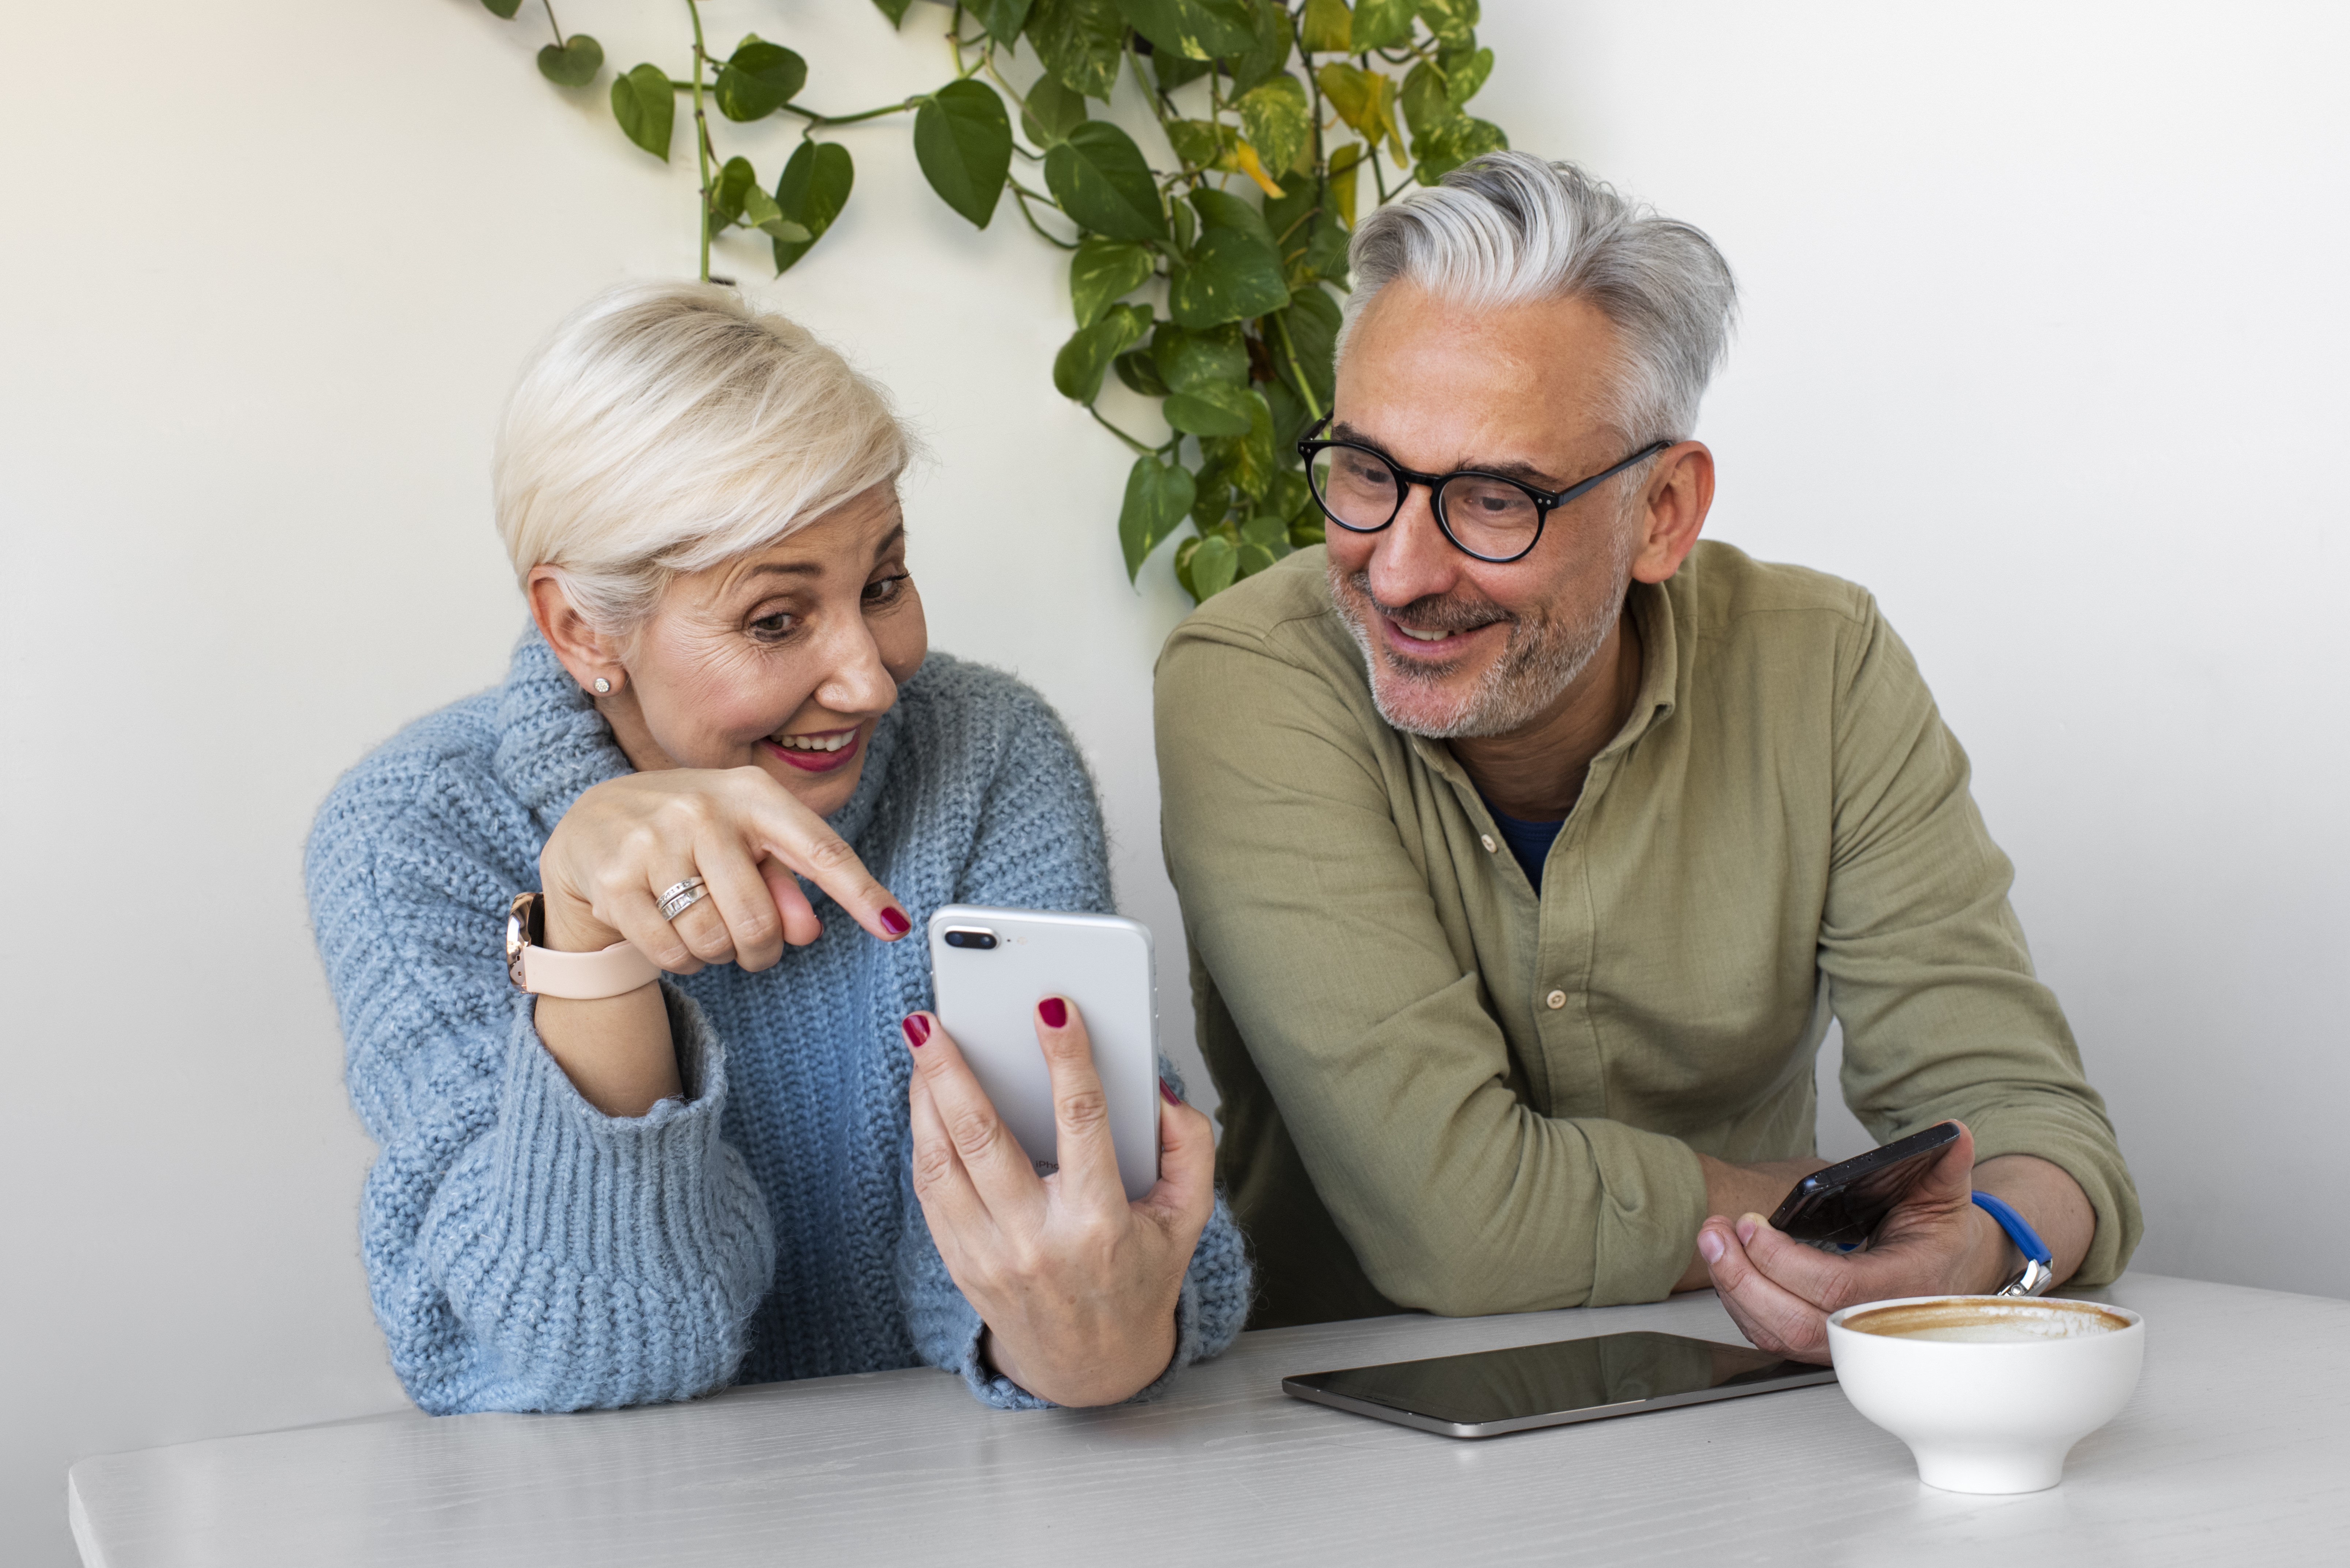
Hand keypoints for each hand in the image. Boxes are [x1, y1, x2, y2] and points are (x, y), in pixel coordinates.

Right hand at [539, 766, 909, 967]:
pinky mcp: (612, 879)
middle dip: (760, 950)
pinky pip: (671, 953)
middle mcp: (703, 809)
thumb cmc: (690, 835)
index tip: (896, 926)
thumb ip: (784, 884)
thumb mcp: (743, 843)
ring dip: (716, 955)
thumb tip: (806, 931)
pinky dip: (681, 961)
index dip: (861, 892)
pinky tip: (669, 932)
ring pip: (713, 942)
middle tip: (749, 945)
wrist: (594, 821)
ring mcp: (654, 841)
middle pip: (759, 919)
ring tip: (700, 925)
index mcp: (751, 794)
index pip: (819, 849)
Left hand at [901, 997, 1214, 1406]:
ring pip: (942, 1161)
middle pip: (984, 1138)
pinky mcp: (960, 1263)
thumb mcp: (1187, 1218)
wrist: (1090, 1367)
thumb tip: (1158, 1091)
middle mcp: (1037, 1240)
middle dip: (953, 1070)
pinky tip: (924, 1099)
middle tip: (933, 1019)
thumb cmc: (1139, 1277)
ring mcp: (989, 1256)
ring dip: (925, 1097)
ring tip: (921, 1044)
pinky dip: (922, 1138)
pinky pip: (930, 1190)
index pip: (1083, 1122)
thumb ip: (1189, 1148)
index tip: (1052, 1007)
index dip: (1069, 1059)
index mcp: (1099, 1223)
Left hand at [1696, 1121, 2014, 1363]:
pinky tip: (1728, 1268)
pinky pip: (1773, 1337)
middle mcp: (1872, 1324)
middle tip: (1714, 1233)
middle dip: (1742, 1277)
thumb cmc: (1941, 1238)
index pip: (1836, 1287)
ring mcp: (1845, 1341)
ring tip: (1712, 1242)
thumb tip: (1950, 1132)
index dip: (1785, 1260)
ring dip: (1733, 1290)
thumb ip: (1945, 1165)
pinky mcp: (1823, 1344)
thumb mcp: (1946, 1198)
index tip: (1753, 1224)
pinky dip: (1742, 1305)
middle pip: (1794, 1322)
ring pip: (1777, 1336)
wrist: (1949, 1276)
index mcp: (1903, 1287)